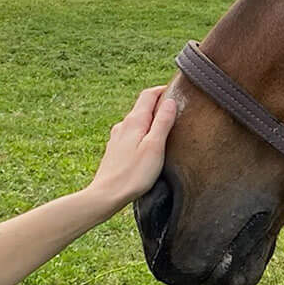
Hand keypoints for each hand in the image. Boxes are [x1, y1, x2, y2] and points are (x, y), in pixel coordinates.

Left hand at [88, 85, 178, 205]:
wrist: (107, 194)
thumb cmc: (134, 174)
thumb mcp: (155, 146)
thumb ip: (163, 122)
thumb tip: (170, 101)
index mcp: (134, 122)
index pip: (148, 95)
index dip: (162, 90)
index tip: (176, 91)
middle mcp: (123, 125)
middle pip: (141, 107)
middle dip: (158, 105)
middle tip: (174, 110)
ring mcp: (117, 137)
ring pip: (136, 121)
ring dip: (149, 120)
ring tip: (163, 128)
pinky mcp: (115, 149)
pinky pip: (130, 134)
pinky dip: (142, 132)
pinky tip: (147, 145)